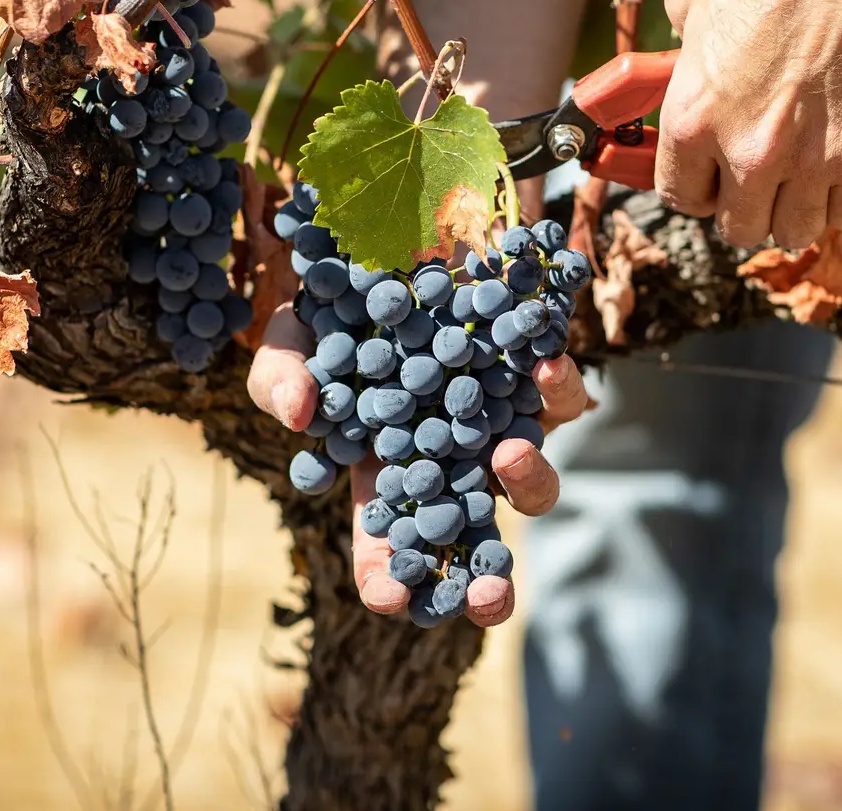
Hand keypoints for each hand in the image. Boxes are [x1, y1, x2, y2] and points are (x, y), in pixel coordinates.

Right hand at [246, 301, 589, 624]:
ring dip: (527, 480)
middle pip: (476, 543)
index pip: (388, 543)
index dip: (387, 576)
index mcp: (387, 470)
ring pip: (532, 482)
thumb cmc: (331, 306)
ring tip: (507, 456)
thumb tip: (297, 414)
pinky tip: (544, 366)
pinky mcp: (538, 376)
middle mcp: (451, 462)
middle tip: (490, 598)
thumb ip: (279, 377)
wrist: (393, 242)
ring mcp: (500, 425)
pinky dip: (558, 387)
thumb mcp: (290, 338)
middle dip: (486, 582)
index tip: (387, 599)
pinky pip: (562, 399)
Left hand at [655, 0, 841, 248]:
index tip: (707, 179)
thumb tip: (682, 60)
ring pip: (793, 231)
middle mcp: (747, 148)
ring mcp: (812, 158)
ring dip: (793, 210)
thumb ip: (682, 49)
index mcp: (693, 113)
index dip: (694, 188)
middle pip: (737, 226)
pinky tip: (840, 168)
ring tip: (800, 177)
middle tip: (756, 179)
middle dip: (742, 206)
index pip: (678, 195)